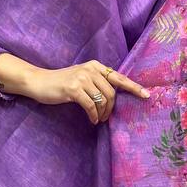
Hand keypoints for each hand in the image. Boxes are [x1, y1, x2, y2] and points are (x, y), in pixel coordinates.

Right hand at [25, 60, 150, 124]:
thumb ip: (97, 82)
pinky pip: (91, 106)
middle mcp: (90, 69)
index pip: (119, 77)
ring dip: (102, 113)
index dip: (134, 87)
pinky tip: (92, 120)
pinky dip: (93, 115)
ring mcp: (82, 78)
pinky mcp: (73, 89)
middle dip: (111, 108)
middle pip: (111, 93)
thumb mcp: (82, 77)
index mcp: (95, 66)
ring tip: (98, 119)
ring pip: (102, 100)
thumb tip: (113, 98)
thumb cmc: (61, 83)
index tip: (146, 95)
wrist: (39, 82)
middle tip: (106, 118)